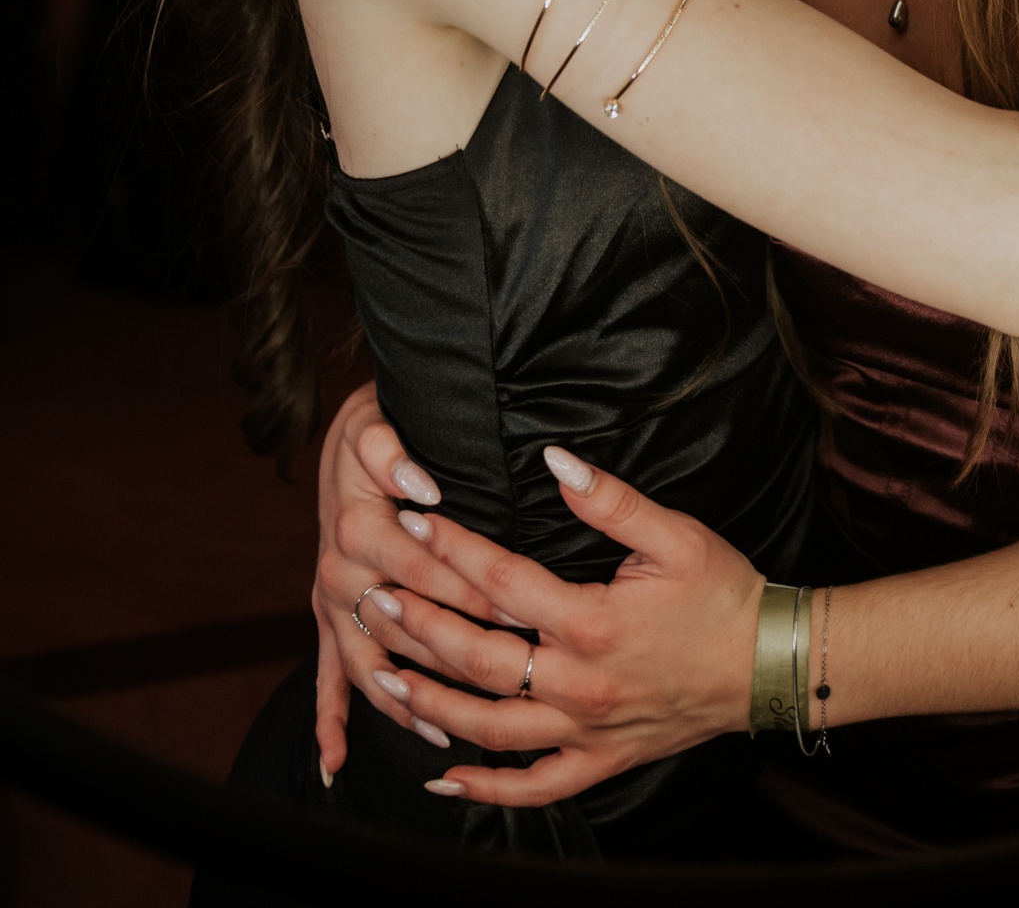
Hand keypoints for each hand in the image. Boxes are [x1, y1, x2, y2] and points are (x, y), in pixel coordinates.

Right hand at [312, 384, 496, 778]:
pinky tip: (337, 765)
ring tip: (447, 731)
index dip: (471, 589)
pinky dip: (331, 720)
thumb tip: (422, 487)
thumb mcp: (374, 425)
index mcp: (356, 527)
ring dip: (405, 701)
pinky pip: (327, 676)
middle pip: (403, 625)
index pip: (422, 569)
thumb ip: (391, 454)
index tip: (520, 612)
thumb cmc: (374, 429)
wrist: (343, 438)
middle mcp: (338, 572)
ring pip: (371, 663)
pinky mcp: (328, 618)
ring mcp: (332, 602)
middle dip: (456, 651)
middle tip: (511, 678)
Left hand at [349, 448, 763, 806]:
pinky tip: (443, 778)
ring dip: (430, 703)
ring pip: (489, 726)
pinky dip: (485, 790)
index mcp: (592, 622)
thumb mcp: (674, 534)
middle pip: (477, 656)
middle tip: (372, 596)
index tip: (410, 522)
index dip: (450, 548)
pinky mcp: (601, 762)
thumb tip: (553, 458)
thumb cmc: (722, 593)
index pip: (500, 580)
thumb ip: (609, 499)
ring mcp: (586, 731)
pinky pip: (533, 788)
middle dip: (418, 624)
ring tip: (381, 676)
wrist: (769, 664)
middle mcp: (579, 684)